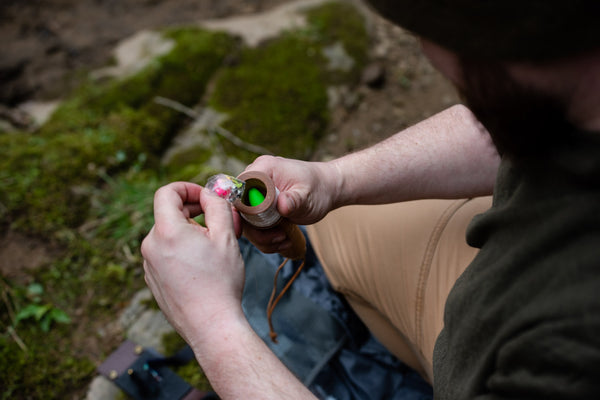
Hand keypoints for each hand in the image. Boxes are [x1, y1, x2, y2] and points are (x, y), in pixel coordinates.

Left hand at [141, 182, 244, 345]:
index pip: (167, 192)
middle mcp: (150, 245)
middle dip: (194, 212)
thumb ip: (217, 206)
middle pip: (169, 214)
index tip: (207, 198)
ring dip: (190, 233)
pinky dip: (182, 250)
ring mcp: (149, 264)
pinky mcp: (153, 280)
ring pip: (169, 235)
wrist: (210, 325)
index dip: (188, 188)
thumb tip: (211, 192)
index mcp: (166, 231)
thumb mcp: (225, 236)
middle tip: (219, 222)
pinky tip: (202, 266)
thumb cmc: (220, 281)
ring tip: (213, 248)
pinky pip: (166, 254)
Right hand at [240, 155, 340, 253]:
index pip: (238, 190)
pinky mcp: (259, 206)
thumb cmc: (319, 188)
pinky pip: (253, 225)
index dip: (241, 210)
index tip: (256, 227)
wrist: (327, 189)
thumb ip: (294, 200)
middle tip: (279, 237)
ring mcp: (256, 193)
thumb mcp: (307, 195)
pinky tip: (282, 238)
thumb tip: (281, 205)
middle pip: (239, 209)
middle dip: (256, 230)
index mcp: (263, 169)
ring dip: (262, 236)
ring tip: (283, 239)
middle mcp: (255, 179)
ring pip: (245, 221)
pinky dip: (265, 237)